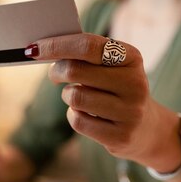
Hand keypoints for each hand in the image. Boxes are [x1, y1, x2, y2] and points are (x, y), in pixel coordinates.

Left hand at [29, 33, 178, 165]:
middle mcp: (135, 83)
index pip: (87, 45)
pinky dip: (73, 115)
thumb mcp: (112, 67)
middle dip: (57, 72)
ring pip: (75, 97)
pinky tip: (84, 114)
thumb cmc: (117, 89)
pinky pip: (78, 121)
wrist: (147, 128)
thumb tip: (42, 49)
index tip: (33, 49)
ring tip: (78, 96)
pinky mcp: (120, 136)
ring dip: (68, 96)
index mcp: (131, 58)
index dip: (56, 46)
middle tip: (55, 76)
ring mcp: (130, 111)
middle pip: (76, 71)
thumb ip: (85, 55)